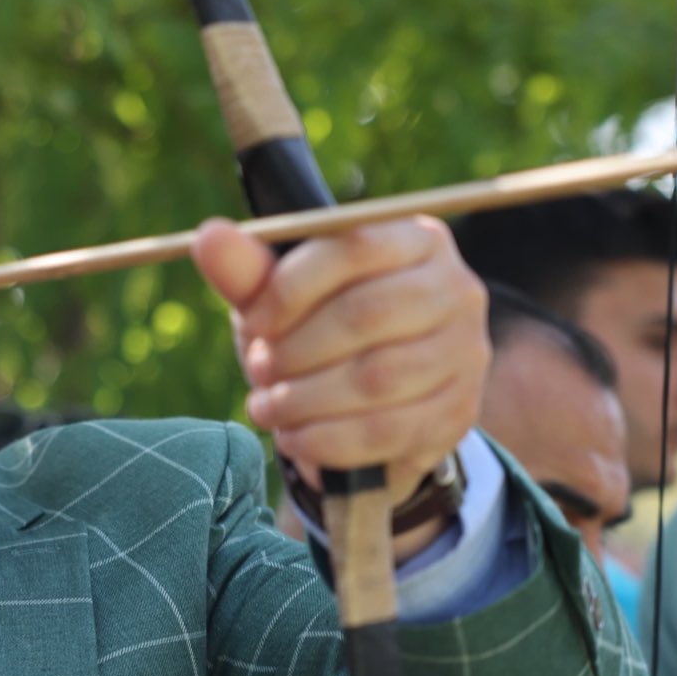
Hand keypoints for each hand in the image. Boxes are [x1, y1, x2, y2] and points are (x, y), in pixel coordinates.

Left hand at [192, 215, 487, 524]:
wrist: (370, 407)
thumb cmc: (320, 332)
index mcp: (417, 239)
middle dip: (297, 349)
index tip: (251, 322)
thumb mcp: (282, 299)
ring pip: (377, 378)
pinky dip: (327, 439)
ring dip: (306, 399)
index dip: (290, 286)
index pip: (354, 245)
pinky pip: (387, 430)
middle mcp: (457, 289)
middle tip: (258, 370)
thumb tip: (210, 236)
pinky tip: (294, 438)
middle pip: (367, 314)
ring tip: (267, 407)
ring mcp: (466, 354)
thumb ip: (248, 270)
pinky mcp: (458, 413)